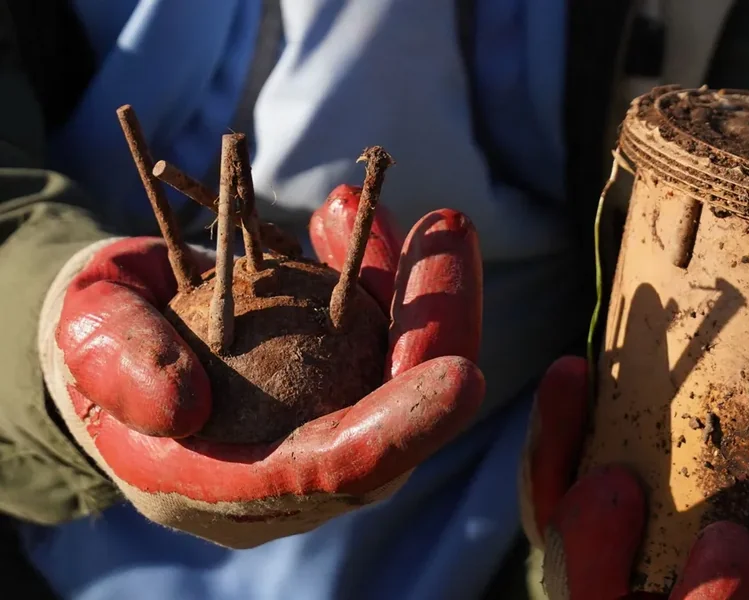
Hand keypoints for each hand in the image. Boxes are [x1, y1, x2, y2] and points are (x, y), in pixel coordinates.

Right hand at [40, 185, 483, 547]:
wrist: (118, 326)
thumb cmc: (101, 337)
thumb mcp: (88, 337)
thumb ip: (118, 366)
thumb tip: (182, 404)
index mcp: (230, 480)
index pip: (332, 468)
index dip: (399, 429)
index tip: (461, 375)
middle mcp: (293, 463)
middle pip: (392, 417)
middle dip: (438, 332)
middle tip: (450, 243)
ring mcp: (321, 419)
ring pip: (398, 369)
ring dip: (423, 291)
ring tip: (438, 221)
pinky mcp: (337, 375)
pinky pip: (376, 331)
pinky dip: (379, 273)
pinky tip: (362, 216)